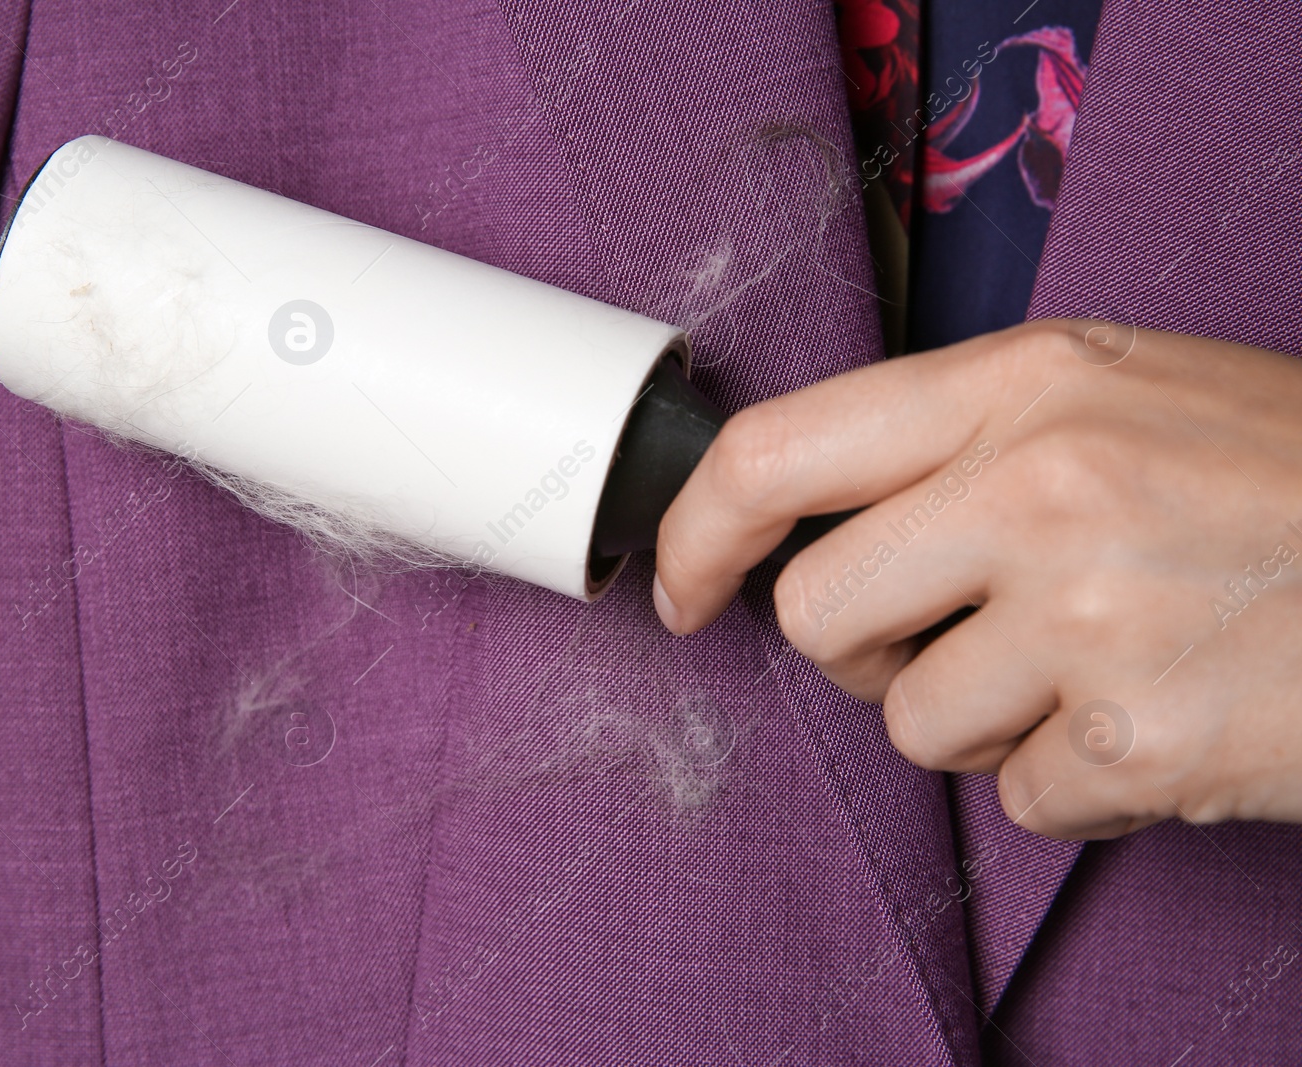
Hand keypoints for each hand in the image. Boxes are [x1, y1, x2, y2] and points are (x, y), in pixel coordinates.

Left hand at [653, 320, 1301, 838]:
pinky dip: (1074, 778)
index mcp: (1024, 383)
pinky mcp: (1141, 739)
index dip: (694, 531)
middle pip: (817, 616)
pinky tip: (1157, 713)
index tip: (676, 584)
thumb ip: (961, 439)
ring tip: (1097, 665)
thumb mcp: (1123, 394)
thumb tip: (817, 518)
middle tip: (965, 630)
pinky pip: (1020, 797)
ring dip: (983, 719)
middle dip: (867, 648)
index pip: (775, 451)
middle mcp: (1041, 487)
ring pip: (911, 722)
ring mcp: (1090, 616)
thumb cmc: (1290, 479)